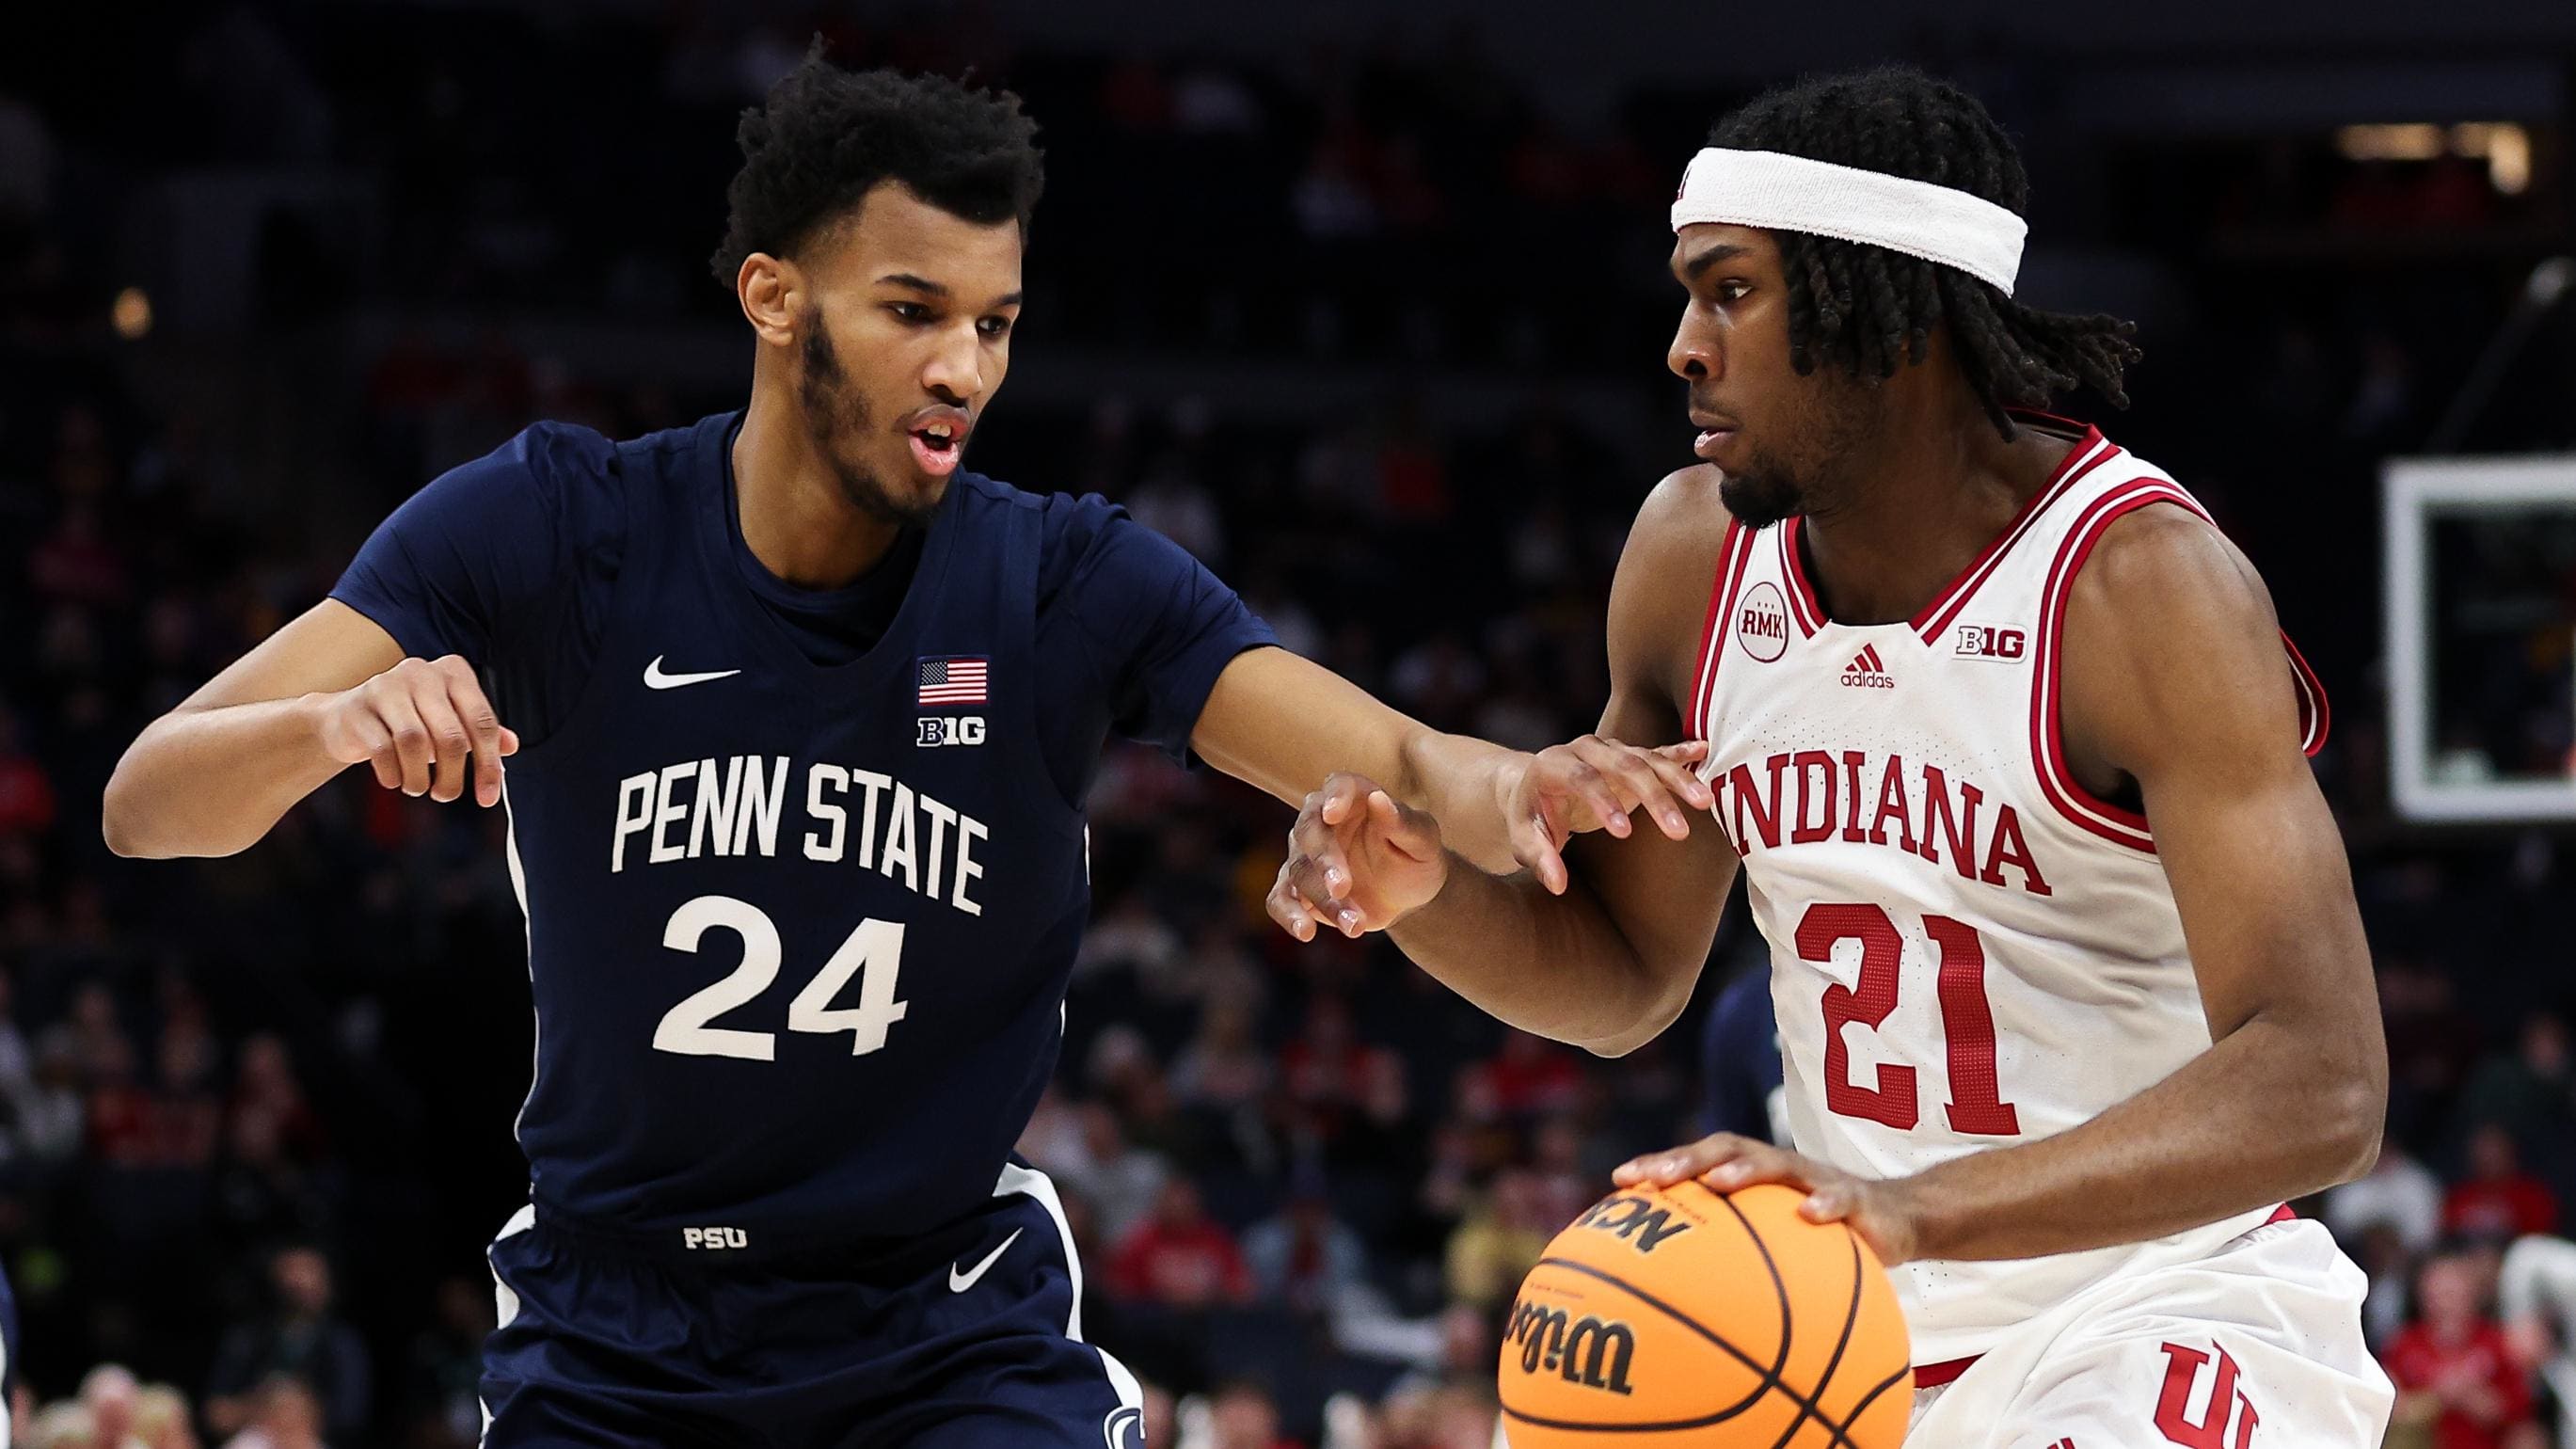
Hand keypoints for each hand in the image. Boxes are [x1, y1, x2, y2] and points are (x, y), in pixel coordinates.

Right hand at [315, 655, 519, 805]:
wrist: (348, 718)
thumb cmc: (411, 721)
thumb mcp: (450, 722)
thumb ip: (482, 732)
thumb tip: (511, 746)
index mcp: (453, 672)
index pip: (482, 721)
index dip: (489, 765)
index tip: (488, 798)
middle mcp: (421, 672)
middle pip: (451, 736)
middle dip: (453, 776)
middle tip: (446, 795)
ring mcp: (386, 686)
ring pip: (415, 742)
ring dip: (419, 777)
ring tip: (418, 788)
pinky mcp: (357, 708)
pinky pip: (382, 749)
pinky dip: (393, 773)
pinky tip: (394, 780)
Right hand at [1267, 773, 1446, 939]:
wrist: (1407, 895)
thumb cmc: (1417, 857)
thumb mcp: (1423, 841)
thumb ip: (1404, 821)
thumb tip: (1379, 799)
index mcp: (1354, 797)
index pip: (1338, 786)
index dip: (1334, 797)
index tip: (1332, 813)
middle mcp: (1322, 820)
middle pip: (1309, 830)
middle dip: (1323, 860)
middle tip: (1342, 887)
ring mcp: (1306, 855)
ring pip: (1300, 872)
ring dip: (1324, 901)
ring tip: (1355, 925)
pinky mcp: (1298, 889)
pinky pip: (1280, 898)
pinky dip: (1288, 915)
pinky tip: (1305, 932)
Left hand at [1501, 736, 1712, 893]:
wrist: (1535, 786)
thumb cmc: (1531, 817)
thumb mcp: (1525, 840)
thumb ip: (1540, 859)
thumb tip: (1558, 886)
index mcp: (1554, 764)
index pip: (1582, 779)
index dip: (1603, 802)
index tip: (1623, 834)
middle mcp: (1585, 749)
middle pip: (1624, 766)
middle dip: (1654, 797)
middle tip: (1679, 831)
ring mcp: (1611, 750)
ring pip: (1648, 759)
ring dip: (1678, 779)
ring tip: (1704, 802)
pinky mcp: (1630, 755)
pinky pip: (1659, 752)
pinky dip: (1681, 753)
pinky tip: (1705, 751)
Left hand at [1614, 1132, 1923, 1265]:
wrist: (1898, 1222)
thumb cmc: (1824, 1241)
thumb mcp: (1779, 1248)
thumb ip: (1736, 1263)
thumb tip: (1677, 1307)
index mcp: (1754, 1178)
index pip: (1698, 1161)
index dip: (1660, 1164)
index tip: (1619, 1179)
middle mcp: (1779, 1170)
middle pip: (1727, 1149)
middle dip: (1689, 1159)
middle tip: (1658, 1177)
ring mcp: (1817, 1179)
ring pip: (1777, 1164)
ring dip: (1746, 1170)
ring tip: (1720, 1183)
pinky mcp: (1858, 1200)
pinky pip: (1841, 1199)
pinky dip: (1824, 1203)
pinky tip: (1809, 1215)